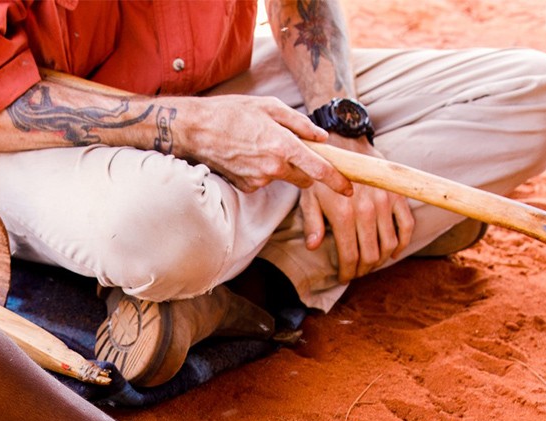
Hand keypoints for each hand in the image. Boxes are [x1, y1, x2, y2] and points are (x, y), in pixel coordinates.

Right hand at [175, 95, 352, 194]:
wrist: (196, 130)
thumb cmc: (232, 113)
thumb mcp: (270, 107)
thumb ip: (300, 124)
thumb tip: (321, 137)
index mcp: (283, 145)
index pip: (319, 170)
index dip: (337, 181)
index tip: (349, 189)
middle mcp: (273, 167)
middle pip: (305, 178)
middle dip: (307, 168)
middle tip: (294, 148)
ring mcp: (259, 180)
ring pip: (283, 177)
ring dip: (281, 165)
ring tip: (260, 143)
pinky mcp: (246, 186)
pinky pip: (265, 180)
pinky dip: (263, 169)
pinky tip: (247, 154)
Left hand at [300, 136, 414, 281]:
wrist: (345, 142)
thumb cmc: (323, 173)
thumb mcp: (309, 196)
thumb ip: (312, 222)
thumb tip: (313, 246)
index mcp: (343, 214)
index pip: (350, 256)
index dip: (347, 273)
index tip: (344, 277)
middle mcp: (366, 211)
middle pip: (370, 255)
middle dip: (362, 270)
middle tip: (356, 272)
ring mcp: (384, 204)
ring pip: (388, 245)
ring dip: (380, 260)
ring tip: (370, 263)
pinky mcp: (397, 196)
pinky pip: (406, 226)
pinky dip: (402, 243)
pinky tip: (393, 250)